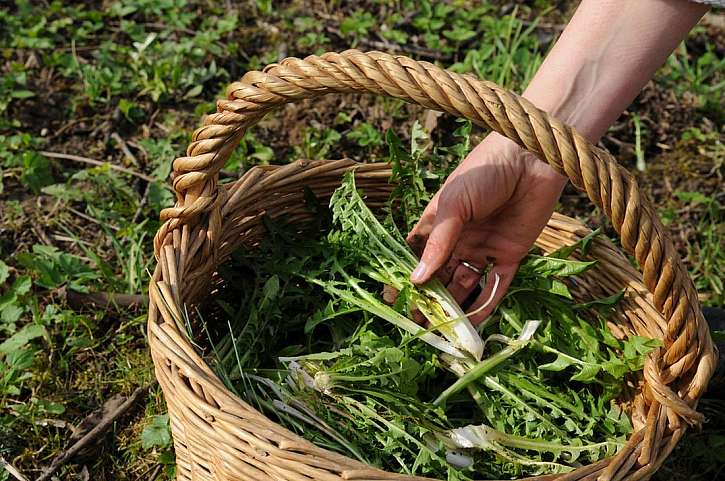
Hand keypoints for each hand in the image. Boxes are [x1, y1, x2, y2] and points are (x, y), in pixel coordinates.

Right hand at [407, 132, 567, 323]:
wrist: (531, 159)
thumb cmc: (485, 172)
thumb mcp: (454, 205)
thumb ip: (438, 243)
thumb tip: (417, 280)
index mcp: (438, 224)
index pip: (416, 257)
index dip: (405, 278)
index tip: (394, 299)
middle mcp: (458, 240)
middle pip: (439, 277)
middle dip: (428, 300)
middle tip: (417, 325)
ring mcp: (483, 249)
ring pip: (465, 286)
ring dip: (454, 308)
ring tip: (443, 331)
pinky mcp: (510, 256)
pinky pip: (495, 286)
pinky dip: (485, 305)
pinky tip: (473, 323)